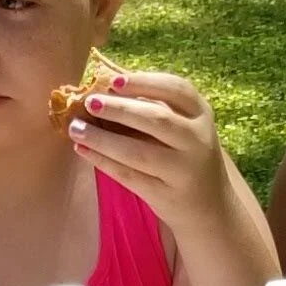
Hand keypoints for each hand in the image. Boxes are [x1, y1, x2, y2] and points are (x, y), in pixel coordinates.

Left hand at [71, 67, 232, 234]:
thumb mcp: (184, 126)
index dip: (144, 82)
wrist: (210, 205)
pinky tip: (83, 150)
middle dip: (119, 109)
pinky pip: (129, 176)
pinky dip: (103, 161)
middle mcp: (197, 141)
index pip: (177, 89)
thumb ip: (155, 106)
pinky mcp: (166, 195)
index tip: (113, 80)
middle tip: (89, 102)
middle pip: (157, 119)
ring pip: (138, 152)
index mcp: (201, 114)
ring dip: (102, 139)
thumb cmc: (186, 155)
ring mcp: (183, 171)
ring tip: (75, 128)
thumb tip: (106, 87)